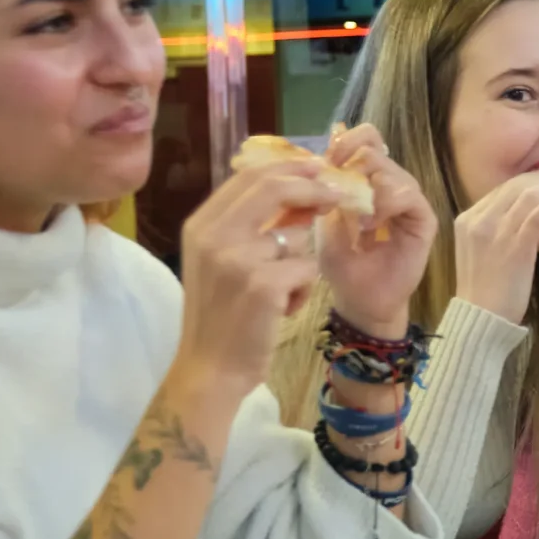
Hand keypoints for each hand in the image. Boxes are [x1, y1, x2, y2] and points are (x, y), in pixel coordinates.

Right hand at [173, 161, 343, 403]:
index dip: (289, 168)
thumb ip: (251, 226)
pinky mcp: (263, 285)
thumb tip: (299, 191)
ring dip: (301, 263)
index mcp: (201, 225)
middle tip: (338, 195)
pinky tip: (283, 310)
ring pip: (298, 236)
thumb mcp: (223, 262)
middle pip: (274, 188)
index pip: (249, 176)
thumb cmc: (220, 317)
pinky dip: (303, 291)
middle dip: (313, 188)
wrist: (209, 370)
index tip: (317, 168)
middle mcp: (214, 235)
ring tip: (281, 292)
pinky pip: (306, 269)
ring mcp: (237, 259)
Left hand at [316, 125, 437, 339]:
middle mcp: (392, 183)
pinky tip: (368, 227)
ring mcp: (409, 200)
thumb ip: (325, 189)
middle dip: (351, 168)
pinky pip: (407, 195)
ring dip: (366, 192)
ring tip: (353, 222)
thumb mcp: (324, 219)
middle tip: (337, 196)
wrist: (360, 300)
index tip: (328, 161)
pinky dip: (384, 206)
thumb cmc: (342, 263)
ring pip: (390, 171)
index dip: (347, 141)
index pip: (367, 138)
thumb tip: (320, 157)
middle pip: (375, 150)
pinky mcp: (423, 219)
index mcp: (368, 179)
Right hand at [451, 171, 538, 323]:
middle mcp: (478, 220)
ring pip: (528, 197)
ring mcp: (495, 231)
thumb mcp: (479, 251)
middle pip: (513, 188)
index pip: (499, 191)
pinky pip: (538, 214)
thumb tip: (519, 215)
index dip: (526, 185)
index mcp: (466, 220)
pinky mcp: (516, 245)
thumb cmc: (484, 290)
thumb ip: (491, 230)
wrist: (481, 317)